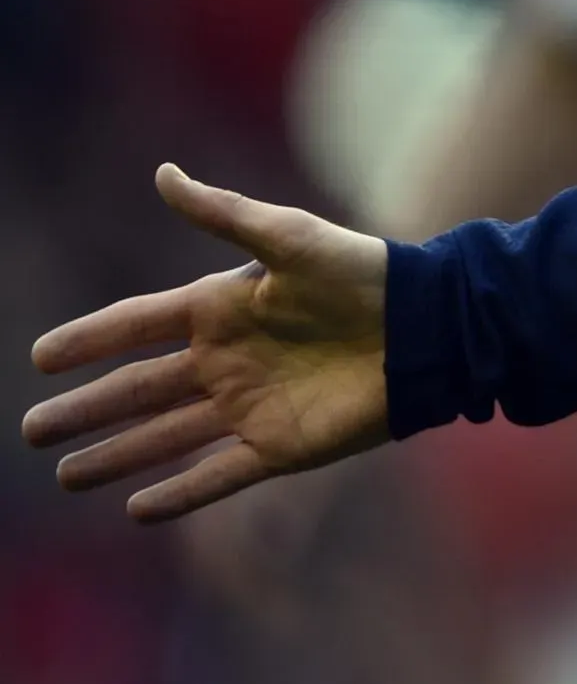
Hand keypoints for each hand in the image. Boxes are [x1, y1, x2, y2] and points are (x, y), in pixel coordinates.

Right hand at [24, 164, 394, 521]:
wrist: (429, 327)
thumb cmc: (363, 273)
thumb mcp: (289, 238)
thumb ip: (224, 213)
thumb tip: (162, 173)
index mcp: (222, 310)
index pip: (137, 326)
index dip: (89, 341)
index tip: (39, 356)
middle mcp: (227, 361)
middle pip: (139, 389)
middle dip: (86, 410)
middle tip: (34, 431)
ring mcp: (250, 407)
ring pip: (166, 437)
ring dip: (117, 456)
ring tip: (68, 474)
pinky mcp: (281, 447)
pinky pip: (219, 476)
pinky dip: (180, 493)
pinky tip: (137, 511)